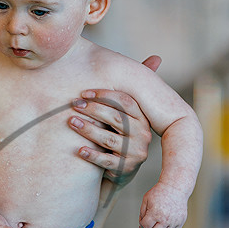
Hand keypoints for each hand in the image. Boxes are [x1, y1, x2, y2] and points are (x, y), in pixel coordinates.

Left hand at [69, 55, 158, 183]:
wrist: (119, 169)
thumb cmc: (121, 134)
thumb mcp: (128, 113)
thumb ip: (135, 88)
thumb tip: (157, 57)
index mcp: (144, 118)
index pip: (126, 102)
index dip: (105, 95)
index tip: (83, 93)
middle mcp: (143, 134)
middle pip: (117, 118)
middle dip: (93, 110)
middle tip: (73, 105)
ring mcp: (135, 153)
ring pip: (109, 138)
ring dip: (88, 129)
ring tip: (71, 122)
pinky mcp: (125, 169)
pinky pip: (106, 160)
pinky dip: (92, 154)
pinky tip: (79, 149)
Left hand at [139, 182, 187, 227]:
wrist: (176, 187)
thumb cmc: (160, 192)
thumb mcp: (146, 199)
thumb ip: (142, 212)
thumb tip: (142, 225)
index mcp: (155, 213)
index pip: (145, 226)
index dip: (141, 225)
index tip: (142, 220)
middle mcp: (165, 219)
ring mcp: (174, 221)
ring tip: (155, 226)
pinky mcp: (181, 221)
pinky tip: (162, 227)